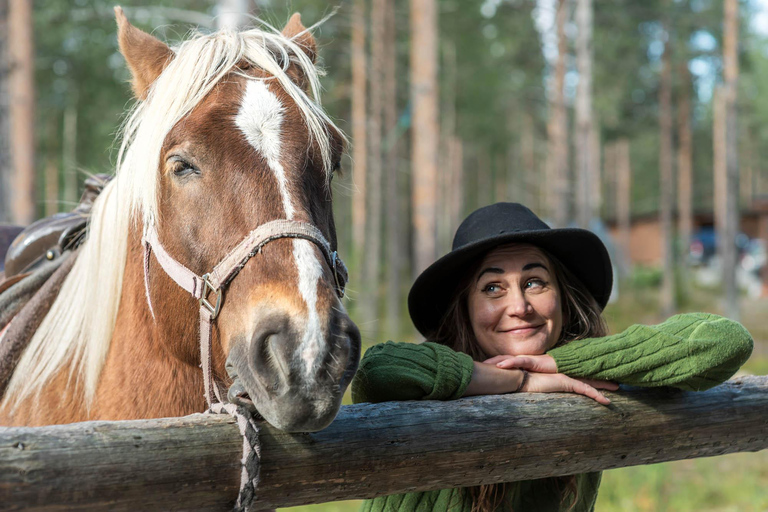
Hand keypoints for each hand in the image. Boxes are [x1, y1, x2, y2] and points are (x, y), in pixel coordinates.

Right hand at [484, 354, 617, 404]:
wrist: (517, 376)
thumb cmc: (519, 379)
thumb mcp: (528, 383)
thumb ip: (532, 384)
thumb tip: (528, 391)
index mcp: (557, 374)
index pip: (575, 375)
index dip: (587, 376)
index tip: (596, 378)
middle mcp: (563, 374)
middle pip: (587, 376)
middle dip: (601, 378)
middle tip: (614, 381)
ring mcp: (566, 377)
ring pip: (590, 381)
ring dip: (604, 385)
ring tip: (618, 388)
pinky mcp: (566, 383)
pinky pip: (585, 390)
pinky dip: (597, 395)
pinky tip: (607, 402)